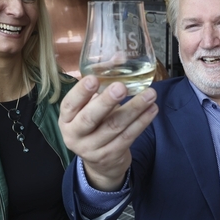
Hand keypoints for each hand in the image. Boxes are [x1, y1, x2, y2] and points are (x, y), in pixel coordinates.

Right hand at [59, 75, 157, 189]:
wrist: (100, 163)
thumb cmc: (95, 125)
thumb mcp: (90, 106)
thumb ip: (102, 82)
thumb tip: (120, 56)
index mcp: (66, 119)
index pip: (69, 104)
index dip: (81, 92)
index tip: (93, 79)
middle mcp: (75, 135)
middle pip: (90, 118)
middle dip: (107, 102)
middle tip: (121, 87)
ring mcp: (92, 148)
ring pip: (114, 127)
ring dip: (134, 109)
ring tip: (150, 94)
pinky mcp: (111, 156)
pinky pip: (128, 137)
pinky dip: (142, 122)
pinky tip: (152, 109)